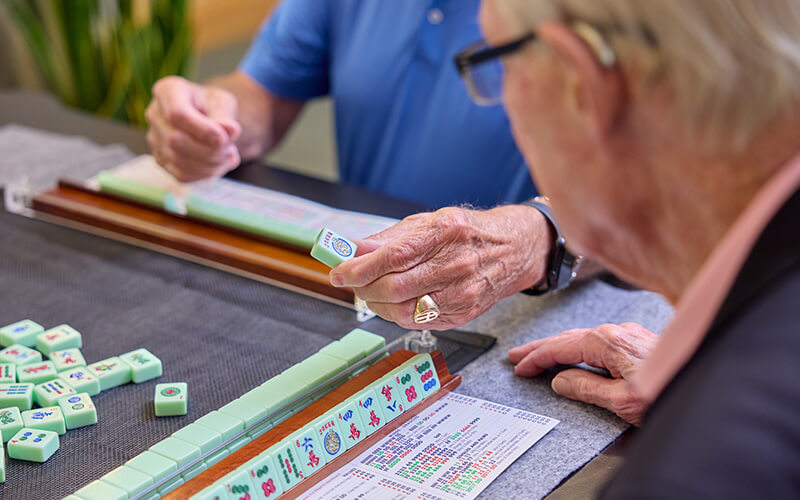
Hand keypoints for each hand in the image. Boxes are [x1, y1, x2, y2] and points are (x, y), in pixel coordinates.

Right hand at [146, 76, 241, 181]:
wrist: (204, 116)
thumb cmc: (212, 105)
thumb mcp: (222, 102)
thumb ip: (225, 116)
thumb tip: (231, 131)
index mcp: (167, 91)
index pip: (177, 114)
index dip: (203, 131)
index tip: (224, 139)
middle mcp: (154, 114)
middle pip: (175, 141)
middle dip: (209, 150)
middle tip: (231, 151)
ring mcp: (154, 138)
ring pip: (178, 161)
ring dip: (210, 165)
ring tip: (229, 157)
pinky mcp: (161, 159)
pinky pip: (181, 174)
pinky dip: (205, 174)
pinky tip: (220, 165)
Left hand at [329, 205, 551, 329]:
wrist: (512, 250)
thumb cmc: (465, 232)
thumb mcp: (428, 222)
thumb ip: (388, 239)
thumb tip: (352, 250)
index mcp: (446, 232)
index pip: (394, 256)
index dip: (360, 268)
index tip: (339, 272)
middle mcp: (457, 264)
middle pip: (396, 287)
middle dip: (363, 288)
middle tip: (350, 282)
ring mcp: (463, 293)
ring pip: (404, 311)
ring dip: (376, 304)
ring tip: (369, 292)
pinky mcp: (464, 314)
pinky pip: (418, 322)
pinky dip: (396, 314)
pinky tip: (392, 302)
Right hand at [508, 322, 657, 425]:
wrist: (709, 383)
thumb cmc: (672, 391)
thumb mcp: (623, 401)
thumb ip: (587, 389)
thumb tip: (561, 381)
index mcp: (607, 342)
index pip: (560, 348)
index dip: (536, 358)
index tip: (519, 367)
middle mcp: (616, 333)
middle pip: (567, 338)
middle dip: (540, 347)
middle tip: (517, 356)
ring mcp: (628, 335)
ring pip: (582, 338)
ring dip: (558, 347)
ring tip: (539, 355)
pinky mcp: (637, 342)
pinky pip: (598, 342)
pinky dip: (578, 348)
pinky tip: (575, 355)